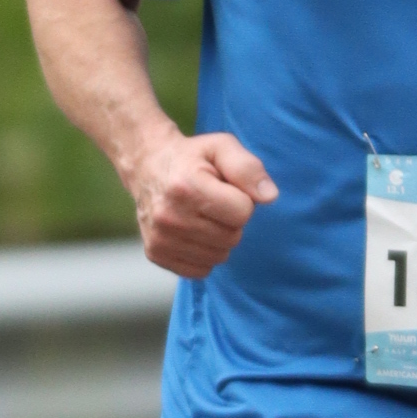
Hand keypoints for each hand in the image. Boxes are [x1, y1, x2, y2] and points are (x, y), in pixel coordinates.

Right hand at [128, 128, 277, 277]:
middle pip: (232, 238)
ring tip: (200, 215)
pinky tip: (191, 232)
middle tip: (212, 202)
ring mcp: (160, 238)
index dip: (241, 200)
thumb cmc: (192, 157)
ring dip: (218, 239)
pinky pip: (201, 270)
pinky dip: (203, 254)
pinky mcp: (155, 254)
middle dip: (230, 221)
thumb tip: (269, 196)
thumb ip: (248, 168)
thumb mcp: (222, 147)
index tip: (225, 189)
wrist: (147, 166)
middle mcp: (169, 216)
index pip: (242, 213)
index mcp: (186, 186)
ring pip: (219, 256)